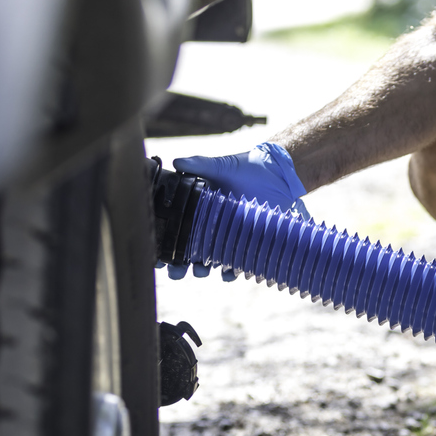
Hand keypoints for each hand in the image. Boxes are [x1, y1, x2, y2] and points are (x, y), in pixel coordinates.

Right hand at [162, 142, 310, 279]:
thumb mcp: (221, 166)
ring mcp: (226, 235)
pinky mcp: (245, 242)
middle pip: (187, 250)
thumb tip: (176, 162)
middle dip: (179, 266)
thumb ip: (200, 165)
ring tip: (201, 272)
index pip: (175, 227)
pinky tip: (229, 273)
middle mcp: (208, 224)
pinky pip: (236, 263)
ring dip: (202, 270)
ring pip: (209, 260)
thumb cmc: (247, 168)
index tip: (157, 257)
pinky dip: (232, 271)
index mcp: (197, 207)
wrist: (278, 175)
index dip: (164, 242)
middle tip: (176, 272)